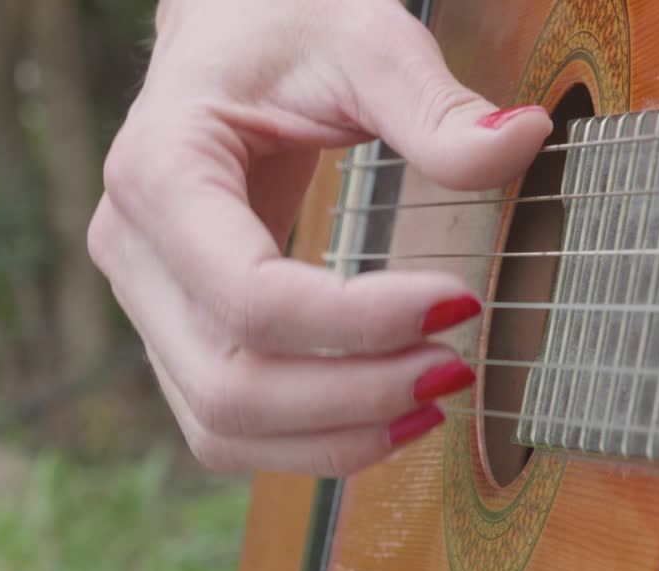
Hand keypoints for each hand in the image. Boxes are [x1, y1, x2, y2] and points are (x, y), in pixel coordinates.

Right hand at [88, 0, 551, 475]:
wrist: (230, 36)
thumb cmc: (284, 27)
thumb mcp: (362, 38)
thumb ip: (434, 102)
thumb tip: (524, 139)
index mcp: (160, 172)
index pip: (250, 296)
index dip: (360, 323)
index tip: (459, 304)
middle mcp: (134, 251)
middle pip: (231, 383)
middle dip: (355, 396)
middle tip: (456, 369)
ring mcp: (148, 301)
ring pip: (223, 425)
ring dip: (335, 437)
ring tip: (433, 402)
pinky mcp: (181, 331)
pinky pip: (230, 424)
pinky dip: (309, 440)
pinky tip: (389, 417)